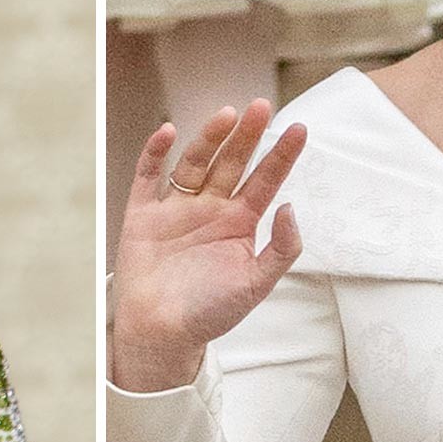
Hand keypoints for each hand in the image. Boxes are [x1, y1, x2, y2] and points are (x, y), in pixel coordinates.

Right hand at [109, 100, 307, 392]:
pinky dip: (155, 153)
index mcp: (239, 224)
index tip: (299, 129)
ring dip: (209, 138)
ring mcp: (176, 209)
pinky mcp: (143, 214)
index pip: (265, 180)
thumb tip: (290, 207)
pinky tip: (167, 132)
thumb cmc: (210, 313)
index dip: (281, 155)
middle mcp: (210, 209)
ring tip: (226, 115)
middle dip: (246, 135)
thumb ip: (280, 249)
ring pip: (194, 163)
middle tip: (261, 105)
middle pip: (231, 162)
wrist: (161, 335)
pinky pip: (148, 176)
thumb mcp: (257, 285)